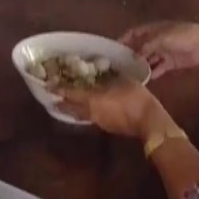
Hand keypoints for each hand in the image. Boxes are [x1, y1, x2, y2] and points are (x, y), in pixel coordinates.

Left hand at [54, 77, 173, 140]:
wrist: (149, 122)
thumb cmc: (136, 98)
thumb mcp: (124, 80)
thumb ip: (111, 76)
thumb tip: (105, 71)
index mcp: (92, 100)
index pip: (71, 94)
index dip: (59, 89)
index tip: (48, 85)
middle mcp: (91, 112)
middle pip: (70, 108)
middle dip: (61, 102)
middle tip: (53, 97)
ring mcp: (98, 122)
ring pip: (80, 115)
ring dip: (72, 109)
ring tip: (68, 102)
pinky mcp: (107, 127)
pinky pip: (90, 118)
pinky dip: (84, 112)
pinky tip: (89, 107)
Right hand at [121, 22, 198, 77]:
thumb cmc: (183, 36)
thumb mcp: (162, 38)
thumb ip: (146, 46)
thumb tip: (133, 56)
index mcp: (153, 29)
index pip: (133, 33)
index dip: (123, 40)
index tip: (112, 50)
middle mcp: (156, 39)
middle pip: (139, 47)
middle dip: (130, 56)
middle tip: (118, 67)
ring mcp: (163, 51)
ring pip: (148, 59)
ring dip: (140, 66)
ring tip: (129, 76)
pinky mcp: (171, 62)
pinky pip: (158, 68)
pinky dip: (152, 73)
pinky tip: (144, 80)